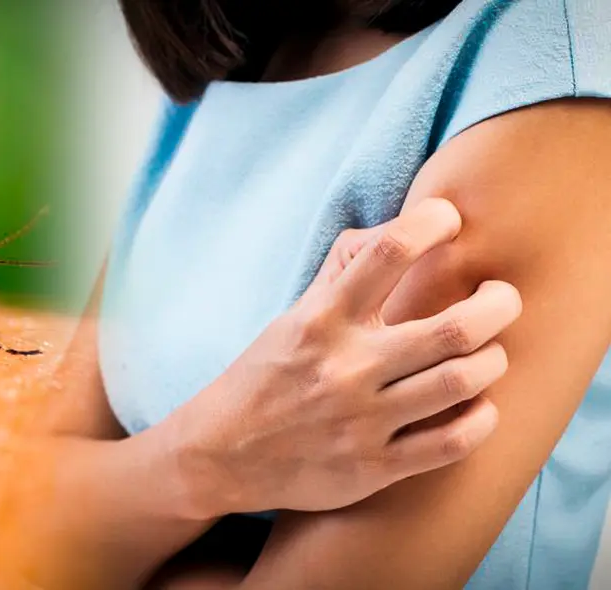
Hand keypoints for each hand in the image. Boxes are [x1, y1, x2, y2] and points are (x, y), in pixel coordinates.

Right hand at [167, 198, 521, 516]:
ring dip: (493, 359)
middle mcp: (345, 367)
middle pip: (454, 327)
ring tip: (489, 351)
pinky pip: (454, 442)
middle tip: (500, 297)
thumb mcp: (292, 316)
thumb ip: (341, 273)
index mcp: (321, 319)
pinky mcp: (374, 467)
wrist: (221, 454)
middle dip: (499, 303)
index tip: (447, 220)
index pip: (388, 253)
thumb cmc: (266, 376)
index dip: (432, 222)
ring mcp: (362, 420)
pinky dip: (482, 418)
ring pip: (463, 382)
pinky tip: (478, 404)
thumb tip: (394, 230)